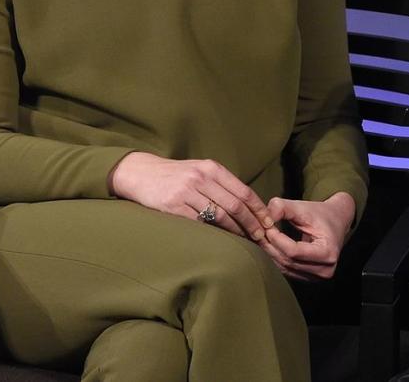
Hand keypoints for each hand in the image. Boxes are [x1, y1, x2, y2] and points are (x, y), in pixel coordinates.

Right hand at [109, 152, 274, 240]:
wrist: (140, 173)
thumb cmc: (174, 174)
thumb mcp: (198, 170)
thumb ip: (220, 184)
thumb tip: (250, 207)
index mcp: (210, 167)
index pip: (243, 190)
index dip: (259, 209)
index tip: (269, 223)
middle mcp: (199, 177)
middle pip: (235, 205)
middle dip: (252, 223)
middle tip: (261, 237)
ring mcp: (186, 192)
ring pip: (220, 216)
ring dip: (237, 231)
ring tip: (246, 240)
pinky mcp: (173, 206)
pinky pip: (200, 223)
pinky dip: (214, 232)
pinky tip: (221, 239)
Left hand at [260, 192, 354, 279]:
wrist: (335, 222)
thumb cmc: (318, 214)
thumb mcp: (301, 206)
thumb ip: (281, 208)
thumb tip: (265, 218)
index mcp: (328, 252)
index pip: (293, 251)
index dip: (276, 239)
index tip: (267, 226)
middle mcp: (325, 269)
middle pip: (288, 261)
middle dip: (270, 245)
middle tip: (260, 230)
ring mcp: (318, 276)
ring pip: (284, 267)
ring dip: (270, 252)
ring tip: (264, 236)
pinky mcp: (309, 277)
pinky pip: (286, 270)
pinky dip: (275, 257)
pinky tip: (270, 244)